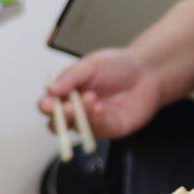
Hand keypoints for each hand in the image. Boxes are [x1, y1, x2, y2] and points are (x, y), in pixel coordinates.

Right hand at [45, 51, 162, 141]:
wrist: (148, 73)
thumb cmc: (119, 66)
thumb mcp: (91, 64)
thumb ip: (71, 76)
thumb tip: (51, 89)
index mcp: (68, 91)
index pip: (48, 103)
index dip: (45, 105)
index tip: (48, 104)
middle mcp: (77, 108)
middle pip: (57, 123)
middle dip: (59, 117)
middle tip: (67, 108)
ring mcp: (92, 121)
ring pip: (76, 128)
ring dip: (80, 116)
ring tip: (91, 99)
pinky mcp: (108, 129)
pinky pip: (96, 130)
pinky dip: (96, 120)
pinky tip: (101, 108)